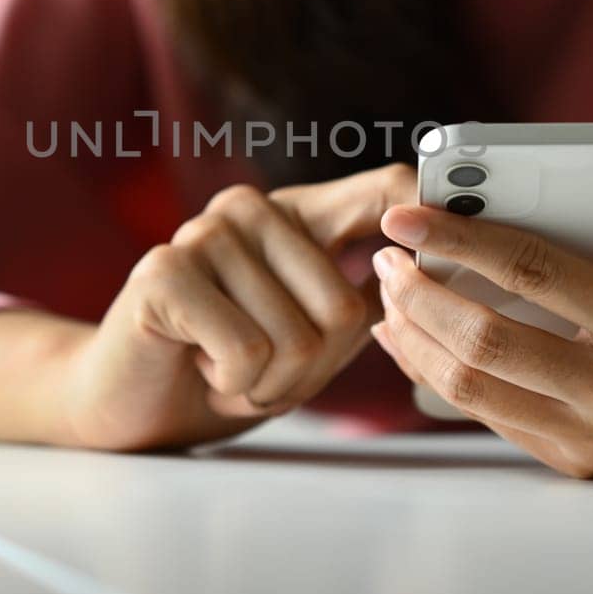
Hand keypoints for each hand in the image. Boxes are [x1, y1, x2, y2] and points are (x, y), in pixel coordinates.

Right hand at [62, 162, 415, 450]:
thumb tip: (432, 273)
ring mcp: (204, 233)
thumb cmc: (233, 366)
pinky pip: (247, 351)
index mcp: (298, 215)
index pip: (385, 190)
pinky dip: (234, 385)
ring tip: (225, 367)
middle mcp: (252, 208)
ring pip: (297, 338)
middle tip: (263, 368)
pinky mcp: (164, 272)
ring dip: (268, 384)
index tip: (459, 240)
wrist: (133, 403)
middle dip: (314, 370)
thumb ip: (368, 299)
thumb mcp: (314, 333)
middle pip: (346, 307)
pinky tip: (200, 365)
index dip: (430, 212)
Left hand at [370, 143, 592, 477]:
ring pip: (474, 388)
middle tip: (386, 256)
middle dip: (419, 294)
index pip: (535, 274)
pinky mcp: (578, 460)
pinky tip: (412, 338)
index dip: (460, 240)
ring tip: (390, 293)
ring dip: (416, 338)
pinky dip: (437, 376)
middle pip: (487, 341)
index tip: (405, 216)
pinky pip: (490, 416)